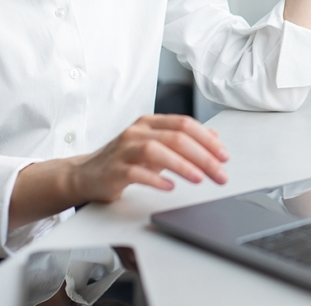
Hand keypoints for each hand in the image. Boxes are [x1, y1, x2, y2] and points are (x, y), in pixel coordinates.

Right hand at [9, 114, 229, 229]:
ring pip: (157, 150)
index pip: (185, 124)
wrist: (86, 174)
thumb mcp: (156, 146)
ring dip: (182, 165)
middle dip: (203, 156)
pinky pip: (137, 172)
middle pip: (176, 137)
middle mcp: (137, 132)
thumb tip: (214, 138)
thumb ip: (183, 141)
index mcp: (150, 123)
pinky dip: (155, 180)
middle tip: (220, 173)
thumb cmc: (124, 160)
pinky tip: (170, 187)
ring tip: (200, 178)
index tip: (224, 156)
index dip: (207, 140)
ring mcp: (124, 149)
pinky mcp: (114, 169)